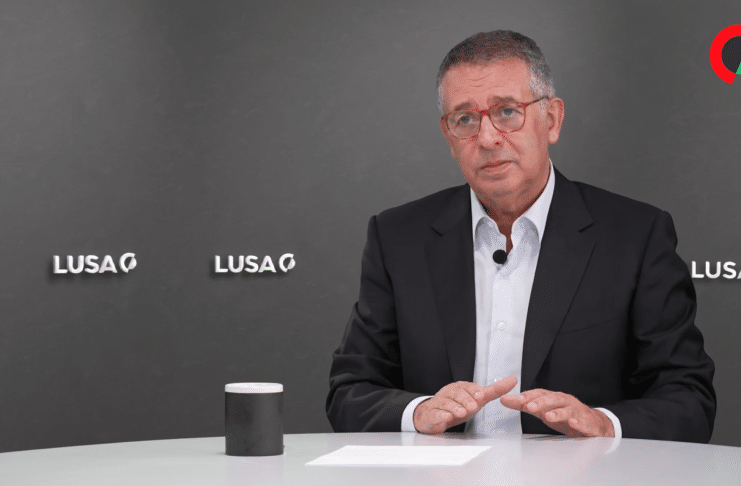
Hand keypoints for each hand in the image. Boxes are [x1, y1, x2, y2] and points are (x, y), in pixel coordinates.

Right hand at [413, 376, 516, 433]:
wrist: (433, 415)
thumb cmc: (458, 406)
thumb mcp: (477, 399)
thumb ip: (494, 390)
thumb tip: (513, 379)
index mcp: (460, 388)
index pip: (467, 387)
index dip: (473, 391)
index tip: (480, 396)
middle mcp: (448, 393)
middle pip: (456, 394)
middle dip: (465, 400)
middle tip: (473, 407)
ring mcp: (439, 403)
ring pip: (446, 403)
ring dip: (454, 408)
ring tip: (462, 413)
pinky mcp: (431, 414)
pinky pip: (435, 413)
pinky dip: (440, 415)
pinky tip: (445, 417)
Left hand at [500, 389, 614, 436]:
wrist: (592, 423)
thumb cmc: (565, 414)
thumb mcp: (542, 409)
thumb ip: (524, 404)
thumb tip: (504, 399)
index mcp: (553, 398)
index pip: (539, 394)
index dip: (528, 396)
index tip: (516, 400)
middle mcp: (565, 402)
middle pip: (553, 399)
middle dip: (541, 403)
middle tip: (529, 407)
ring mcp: (577, 412)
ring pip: (567, 410)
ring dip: (558, 413)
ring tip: (548, 417)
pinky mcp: (587, 423)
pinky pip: (584, 423)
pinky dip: (579, 423)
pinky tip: (573, 424)